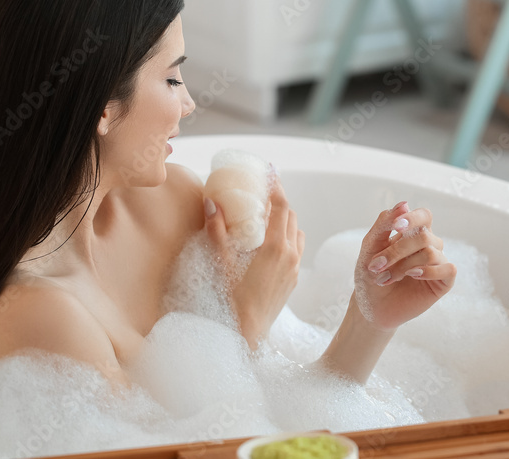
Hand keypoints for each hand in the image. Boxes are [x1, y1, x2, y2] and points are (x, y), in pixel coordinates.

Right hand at [204, 172, 304, 348]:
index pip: (282, 207)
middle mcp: (291, 256)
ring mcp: (294, 269)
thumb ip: (217, 232)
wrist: (247, 336)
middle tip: (261, 192)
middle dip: (279, 201)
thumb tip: (212, 203)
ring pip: (297, 232)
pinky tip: (269, 241)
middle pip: (291, 216)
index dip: (277, 187)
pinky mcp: (293, 280)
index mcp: (276, 249)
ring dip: (284, 219)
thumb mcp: (220, 264)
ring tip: (265, 215)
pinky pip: (296, 248)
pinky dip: (287, 236)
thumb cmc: (231, 303)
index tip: (269, 174)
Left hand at [353, 201, 455, 331]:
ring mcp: (437, 262)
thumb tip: (404, 204)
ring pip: (430, 252)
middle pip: (424, 236)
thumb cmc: (370, 275)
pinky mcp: (444, 281)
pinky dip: (428, 271)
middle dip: (397, 250)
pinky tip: (413, 277)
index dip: (413, 218)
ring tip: (385, 279)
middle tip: (376, 266)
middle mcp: (428, 244)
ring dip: (403, 266)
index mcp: (412, 233)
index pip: (423, 215)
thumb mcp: (370, 247)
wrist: (371, 307)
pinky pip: (448, 268)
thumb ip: (384, 224)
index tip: (396, 227)